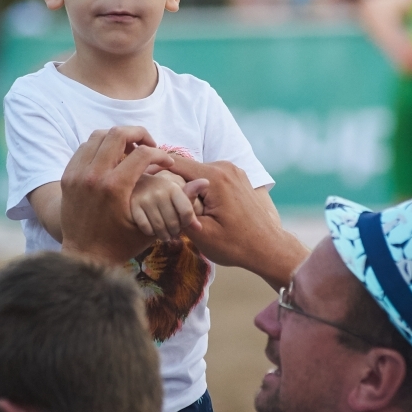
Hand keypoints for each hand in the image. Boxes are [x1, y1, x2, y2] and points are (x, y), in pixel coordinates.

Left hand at [59, 126, 176, 264]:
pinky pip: (84, 148)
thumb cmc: (120, 244)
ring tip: (131, 151)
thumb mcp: (152, 226)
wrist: (84, 257)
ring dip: (118, 138)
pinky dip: (100, 147)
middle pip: (118, 134)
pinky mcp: (68, 177)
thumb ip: (179, 202)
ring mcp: (78, 175)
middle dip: (139, 134)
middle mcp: (94, 176)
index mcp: (115, 187)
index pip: (142, 153)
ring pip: (98, 136)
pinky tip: (113, 160)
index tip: (167, 162)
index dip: (160, 154)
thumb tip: (205, 182)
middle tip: (149, 146)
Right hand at [130, 171, 209, 240]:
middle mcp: (159, 189)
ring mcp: (144, 197)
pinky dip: (150, 232)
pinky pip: (146, 227)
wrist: (135, 188)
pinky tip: (152, 229)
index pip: (186, 212)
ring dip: (164, 235)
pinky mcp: (132, 204)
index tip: (184, 222)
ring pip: (159, 227)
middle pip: (173, 222)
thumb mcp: (180, 193)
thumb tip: (205, 182)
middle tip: (174, 230)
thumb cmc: (163, 194)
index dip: (187, 222)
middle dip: (176, 230)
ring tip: (165, 234)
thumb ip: (192, 194)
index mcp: (174, 185)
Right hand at [166, 157, 308, 288]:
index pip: (175, 163)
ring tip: (189, 211)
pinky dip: (204, 190)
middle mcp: (225, 167)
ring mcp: (234, 170)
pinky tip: (205, 209)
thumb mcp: (201, 232)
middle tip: (170, 207)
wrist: (268, 248)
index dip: (156, 170)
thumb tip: (164, 191)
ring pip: (199, 174)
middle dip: (176, 186)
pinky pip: (212, 178)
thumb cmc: (235, 244)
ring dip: (190, 189)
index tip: (143, 179)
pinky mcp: (238, 177)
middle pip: (187, 169)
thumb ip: (181, 208)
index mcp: (214, 177)